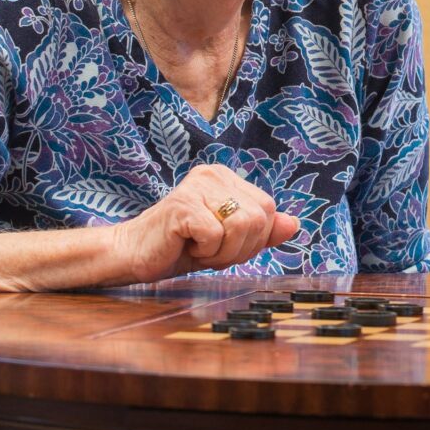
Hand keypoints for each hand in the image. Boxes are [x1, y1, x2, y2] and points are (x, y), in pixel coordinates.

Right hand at [117, 165, 300, 280]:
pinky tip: (185, 246)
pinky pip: (215, 235)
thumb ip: (262, 232)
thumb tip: (295, 224)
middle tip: (210, 251)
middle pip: (258, 217)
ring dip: (223, 252)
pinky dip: (205, 252)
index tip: (225, 246)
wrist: (134, 255)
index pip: (268, 209)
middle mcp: (213, 175)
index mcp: (226, 178)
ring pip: (241, 225)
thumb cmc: (181, 248)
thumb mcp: (230, 242)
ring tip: (199, 248)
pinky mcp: (182, 205)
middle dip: (240, 248)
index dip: (255, 239)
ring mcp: (196, 187)